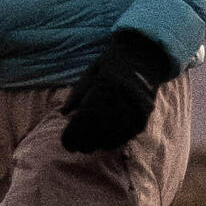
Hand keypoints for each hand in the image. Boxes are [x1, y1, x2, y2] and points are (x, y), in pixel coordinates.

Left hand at [60, 30, 176, 154]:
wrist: (142, 57)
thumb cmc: (110, 66)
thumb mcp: (90, 75)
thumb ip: (76, 95)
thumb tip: (63, 114)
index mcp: (103, 87)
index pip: (85, 120)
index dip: (73, 135)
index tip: (65, 142)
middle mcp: (120, 100)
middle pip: (97, 133)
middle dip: (83, 143)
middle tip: (75, 148)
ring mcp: (133, 111)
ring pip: (112, 138)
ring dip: (97, 145)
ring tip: (88, 147)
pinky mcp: (143, 118)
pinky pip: (126, 137)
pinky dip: (113, 142)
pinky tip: (103, 143)